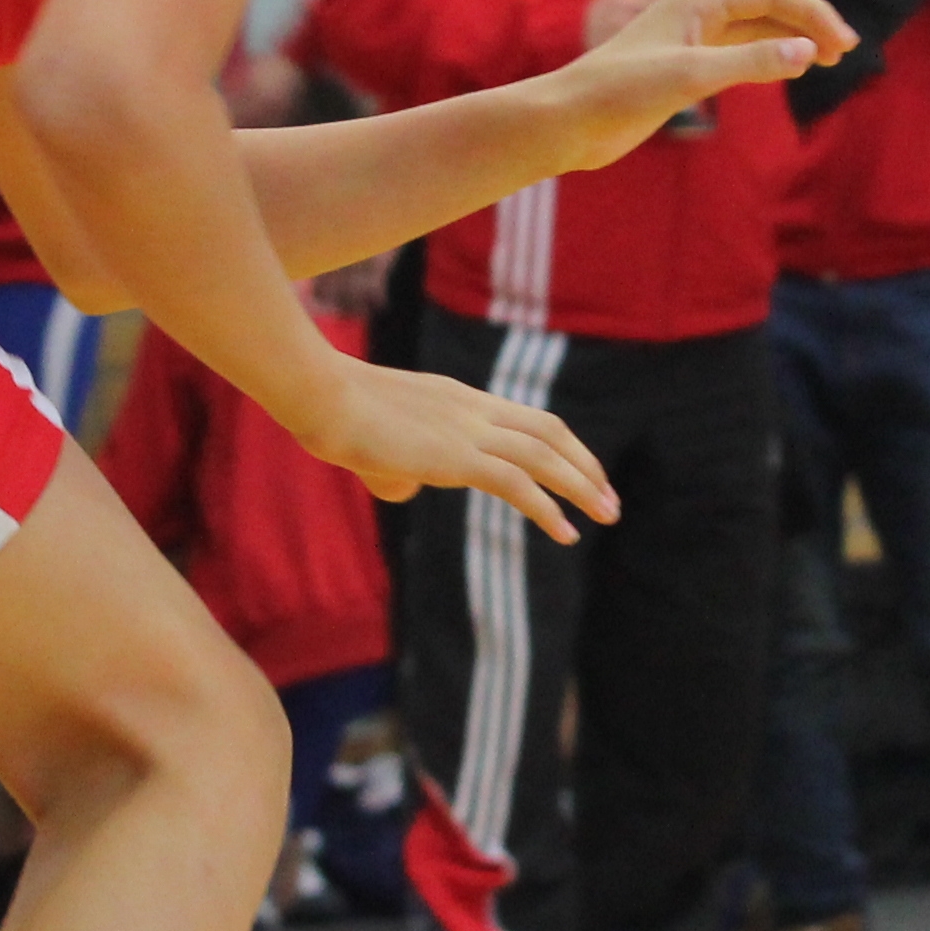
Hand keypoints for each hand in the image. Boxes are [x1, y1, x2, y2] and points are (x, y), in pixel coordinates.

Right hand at [289, 357, 620, 546]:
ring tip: (607, 515)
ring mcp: (466, 429)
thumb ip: (398, 465)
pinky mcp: (454, 456)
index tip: (582, 473)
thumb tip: (406, 489)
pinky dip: (547, 508)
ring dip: (581, 486)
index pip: (527, 418)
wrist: (319, 397)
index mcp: (459, 399)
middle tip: (609, 500)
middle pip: (549, 431)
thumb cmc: (331, 416)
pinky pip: (515, 483)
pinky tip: (566, 533)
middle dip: (585, 466)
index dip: (562, 446)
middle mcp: (472, 409)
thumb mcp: (375, 442)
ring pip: (543, 455)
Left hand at [542, 0, 855, 171]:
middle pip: (766, 7)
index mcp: (696, 0)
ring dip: (790, 40)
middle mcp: (695, 12)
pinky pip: (737, 53)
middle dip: (808, 23)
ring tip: (826, 59)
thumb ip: (751, 63)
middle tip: (846, 51)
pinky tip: (785, 69)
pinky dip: (767, 58)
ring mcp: (689, 40)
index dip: (812, 13)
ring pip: (754, 31)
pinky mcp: (682, 69)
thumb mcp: (691, 76)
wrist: (568, 122)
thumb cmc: (620, 92)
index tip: (843, 43)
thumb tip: (807, 51)